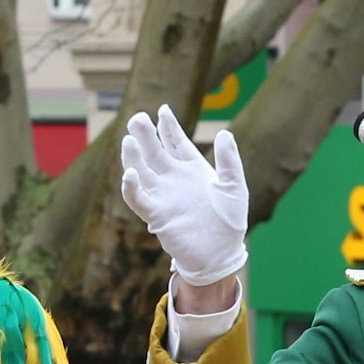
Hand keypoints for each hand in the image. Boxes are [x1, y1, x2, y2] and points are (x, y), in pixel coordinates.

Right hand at [120, 105, 249, 287]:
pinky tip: (131, 173)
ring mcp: (162, 194)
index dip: (168, 126)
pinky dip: (131, 186)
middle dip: (146, 134)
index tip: (163, 109)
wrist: (221, 254)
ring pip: (141, 169)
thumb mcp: (234, 187)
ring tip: (129, 139)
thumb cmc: (229, 221)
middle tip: (138, 118)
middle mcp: (174, 178)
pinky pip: (137, 197)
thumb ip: (229, 160)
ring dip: (133, 155)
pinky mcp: (155, 213)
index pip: (176, 142)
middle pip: (155, 151)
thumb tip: (225, 133)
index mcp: (192, 168)